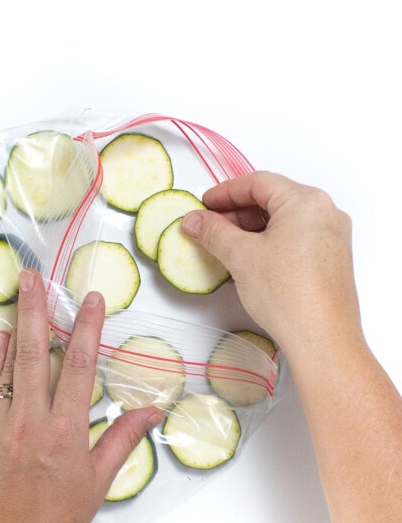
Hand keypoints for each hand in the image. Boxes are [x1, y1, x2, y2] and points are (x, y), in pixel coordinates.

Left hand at [0, 269, 162, 522]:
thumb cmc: (57, 518)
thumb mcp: (98, 481)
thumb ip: (122, 439)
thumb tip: (152, 411)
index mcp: (66, 431)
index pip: (79, 367)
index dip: (87, 329)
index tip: (91, 300)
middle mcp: (32, 418)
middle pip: (36, 352)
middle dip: (37, 309)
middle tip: (33, 275)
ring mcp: (3, 421)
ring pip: (10, 363)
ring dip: (15, 323)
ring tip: (17, 290)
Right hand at [182, 171, 361, 355]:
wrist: (322, 339)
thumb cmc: (286, 292)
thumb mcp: (241, 256)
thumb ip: (213, 232)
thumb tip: (193, 220)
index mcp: (306, 201)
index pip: (258, 182)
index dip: (224, 192)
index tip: (202, 205)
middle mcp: (325, 213)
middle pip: (271, 200)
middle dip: (235, 213)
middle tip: (207, 228)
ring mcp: (330, 238)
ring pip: (281, 223)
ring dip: (248, 231)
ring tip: (221, 248)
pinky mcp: (328, 261)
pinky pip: (292, 241)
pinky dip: (266, 245)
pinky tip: (244, 264)